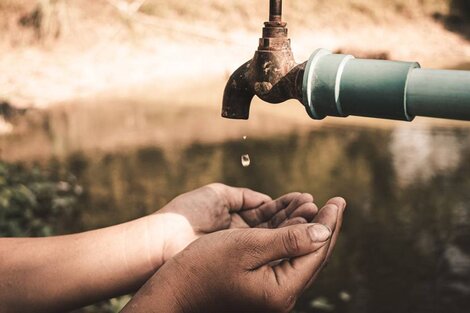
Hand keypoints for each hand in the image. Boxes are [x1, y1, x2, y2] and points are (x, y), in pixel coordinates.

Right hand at [123, 197, 345, 312]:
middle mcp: (282, 296)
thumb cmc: (204, 266)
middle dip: (325, 226)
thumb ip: (289, 240)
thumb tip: (324, 231)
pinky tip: (295, 225)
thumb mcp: (248, 247)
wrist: (175, 290)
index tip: (338, 200)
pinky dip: (294, 240)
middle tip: (337, 202)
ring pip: (301, 257)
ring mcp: (272, 293)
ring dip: (310, 231)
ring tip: (318, 208)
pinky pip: (286, 260)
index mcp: (282, 290)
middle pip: (313, 256)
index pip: (317, 251)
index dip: (329, 223)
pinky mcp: (261, 287)